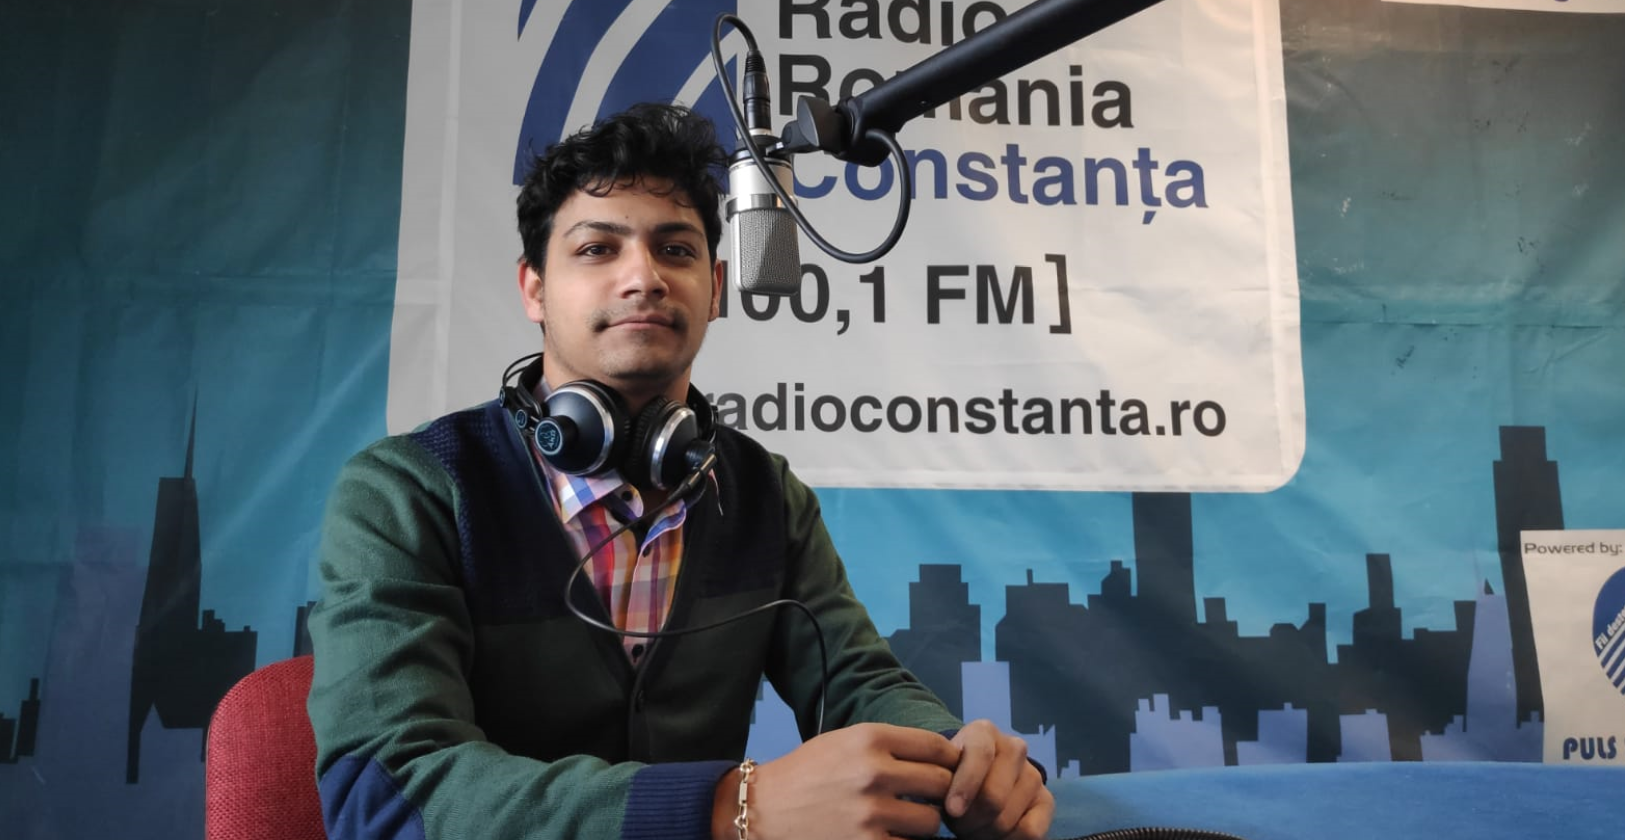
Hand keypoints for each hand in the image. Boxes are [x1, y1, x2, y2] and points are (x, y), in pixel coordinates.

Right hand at [714, 722, 958, 839]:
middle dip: (939, 793)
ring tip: (905, 821)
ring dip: (924, 824)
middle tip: (927, 799)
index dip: (950, 760)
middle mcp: (874, 772)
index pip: (936, 746)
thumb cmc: (806, 775)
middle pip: (941, 783)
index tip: (948, 769)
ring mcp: (871, 813)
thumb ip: (887, 745)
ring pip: (931, 822)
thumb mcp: (843, 742)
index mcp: (869, 739)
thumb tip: (937, 756)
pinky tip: (889, 835)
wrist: (762, 811)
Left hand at [941, 719, 1053, 839]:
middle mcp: (1014, 747)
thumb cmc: (951, 777)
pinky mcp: (1047, 801)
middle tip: (957, 825)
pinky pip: (1030, 831)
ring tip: (972, 829)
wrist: (974, 785)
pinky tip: (995, 836)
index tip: (952, 810)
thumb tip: (952, 806)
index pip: (980, 755)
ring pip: (1007, 818)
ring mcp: (1033, 774)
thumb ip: (942, 781)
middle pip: (993, 796)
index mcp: (983, 732)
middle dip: (970, 820)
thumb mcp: (940, 772)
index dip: (966, 785)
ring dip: (984, 833)